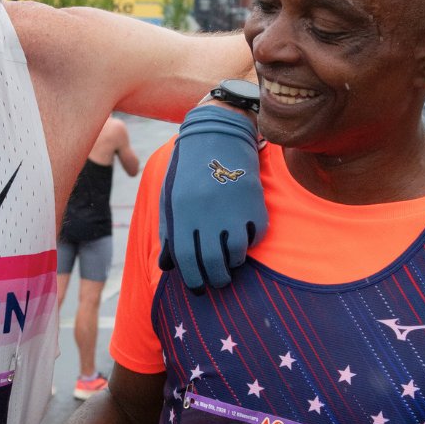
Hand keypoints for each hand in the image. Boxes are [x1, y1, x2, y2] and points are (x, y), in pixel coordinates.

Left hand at [158, 104, 267, 290]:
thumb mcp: (171, 198)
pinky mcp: (254, 204)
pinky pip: (255, 236)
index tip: (199, 289)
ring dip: (234, 264)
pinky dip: (251, 243)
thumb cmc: (189, 171)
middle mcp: (207, 215)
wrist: (218, 134)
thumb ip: (168, 232)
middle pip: (213, 263)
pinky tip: (244, 240)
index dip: (193, 280)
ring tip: (230, 263)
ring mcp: (233, 209)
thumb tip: (168, 267)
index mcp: (182, 214)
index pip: (187, 260)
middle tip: (218, 283)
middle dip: (216, 280)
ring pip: (237, 254)